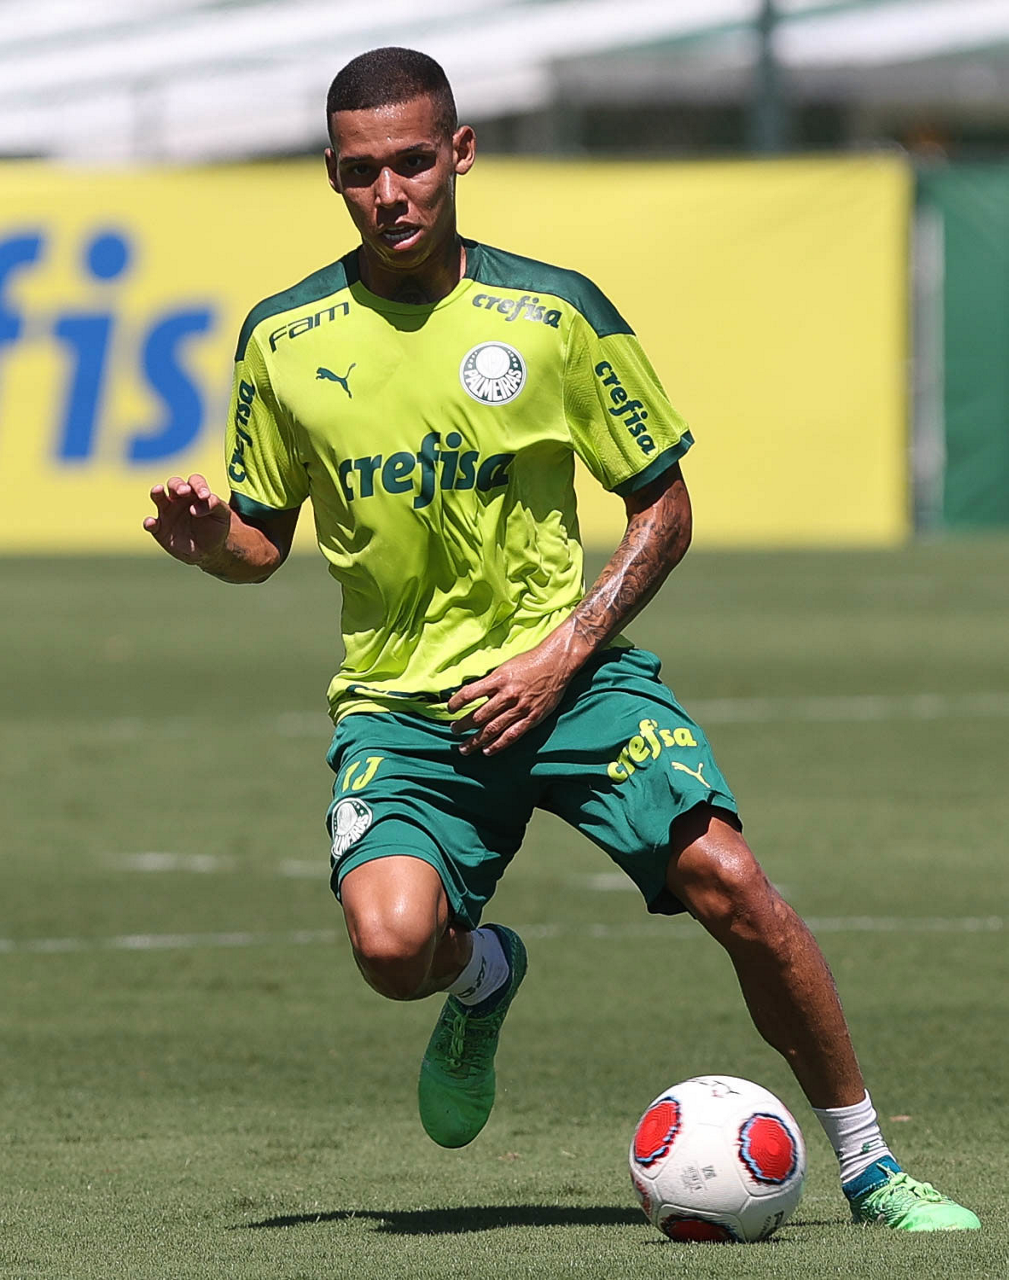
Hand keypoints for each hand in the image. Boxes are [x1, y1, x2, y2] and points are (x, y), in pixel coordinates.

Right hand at [143, 473, 230, 565]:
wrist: (210, 551)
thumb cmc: (216, 528)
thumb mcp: (222, 516)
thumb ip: (216, 505)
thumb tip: (203, 501)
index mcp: (195, 492)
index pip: (195, 481)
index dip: (199, 485)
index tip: (205, 496)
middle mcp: (179, 499)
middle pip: (174, 484)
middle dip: (178, 485)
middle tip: (185, 491)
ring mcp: (167, 512)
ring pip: (158, 497)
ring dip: (157, 492)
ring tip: (158, 490)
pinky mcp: (159, 529)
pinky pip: (151, 524)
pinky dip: (149, 522)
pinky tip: (152, 523)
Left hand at [448, 642, 576, 755]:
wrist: (557, 662)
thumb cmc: (530, 662)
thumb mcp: (505, 667)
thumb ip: (491, 682)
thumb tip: (474, 695)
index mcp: (498, 680)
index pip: (470, 694)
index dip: (456, 703)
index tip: (450, 709)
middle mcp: (508, 695)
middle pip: (479, 715)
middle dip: (463, 726)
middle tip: (453, 731)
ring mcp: (520, 708)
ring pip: (492, 728)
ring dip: (475, 740)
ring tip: (464, 748)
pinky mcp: (532, 717)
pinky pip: (512, 735)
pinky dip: (498, 744)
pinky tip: (487, 750)